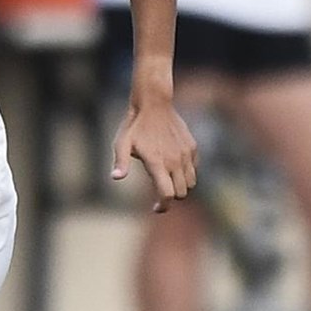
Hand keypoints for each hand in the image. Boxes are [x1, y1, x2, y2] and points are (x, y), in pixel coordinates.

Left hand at [111, 93, 198, 213]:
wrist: (153, 103)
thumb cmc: (133, 125)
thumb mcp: (121, 143)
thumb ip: (120, 162)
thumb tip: (116, 178)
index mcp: (157, 163)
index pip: (168, 194)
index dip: (163, 206)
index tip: (156, 208)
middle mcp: (175, 160)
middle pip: (181, 192)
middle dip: (171, 197)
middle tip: (160, 193)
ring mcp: (185, 153)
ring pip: (191, 182)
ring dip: (181, 186)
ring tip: (167, 180)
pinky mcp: (192, 146)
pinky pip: (194, 168)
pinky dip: (187, 173)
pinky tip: (173, 166)